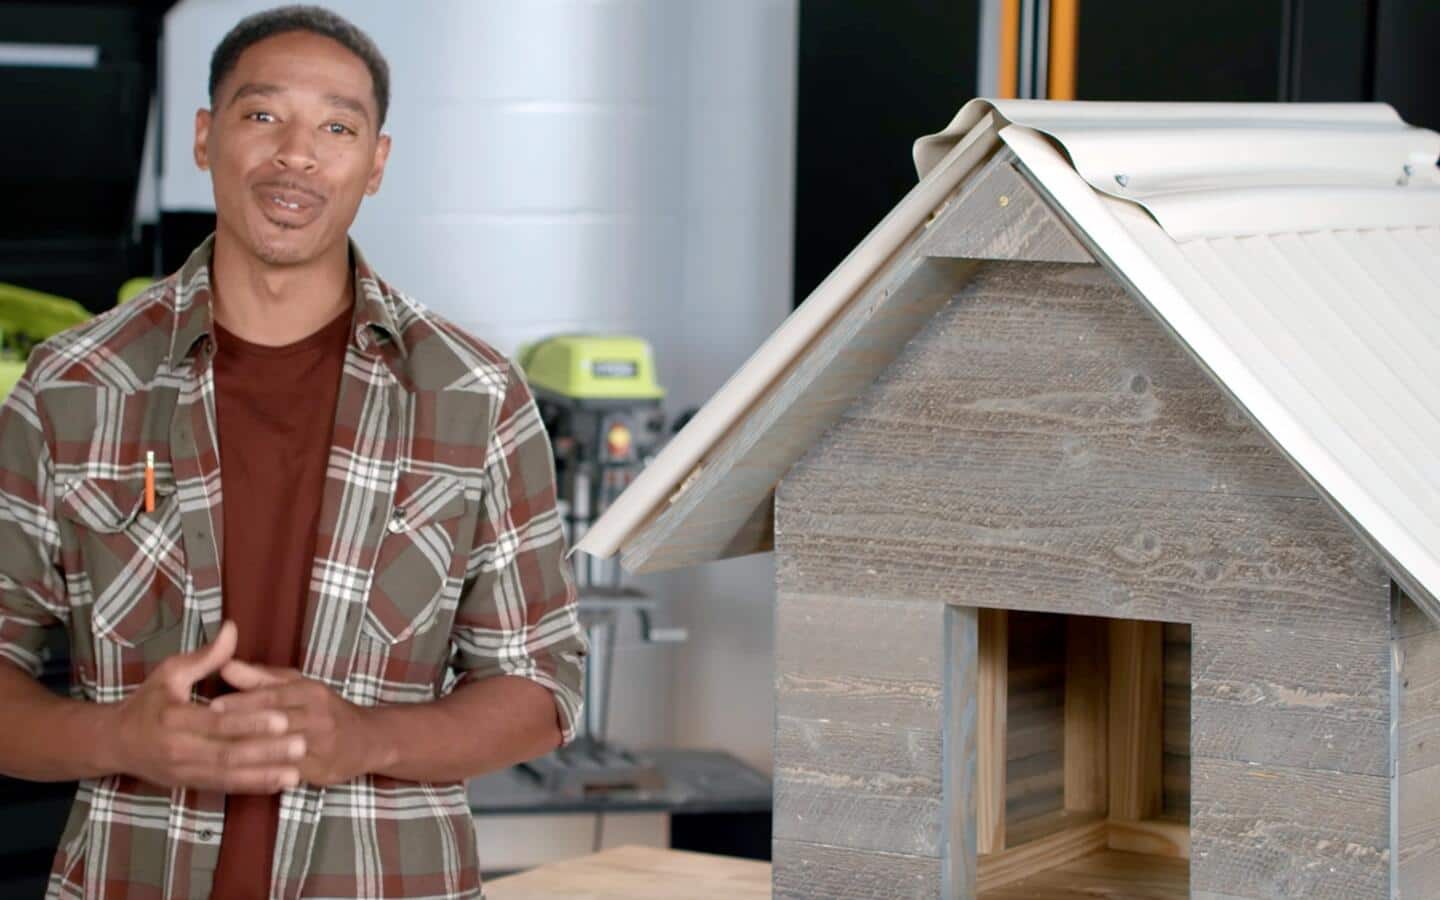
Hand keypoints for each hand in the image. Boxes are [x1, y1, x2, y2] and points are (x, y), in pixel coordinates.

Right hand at [111, 621, 305, 793]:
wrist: (115, 742)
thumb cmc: (147, 702)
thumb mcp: (170, 672)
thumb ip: (206, 656)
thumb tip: (233, 628)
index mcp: (172, 718)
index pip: (216, 722)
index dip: (250, 722)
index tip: (282, 717)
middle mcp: (176, 749)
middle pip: (226, 753)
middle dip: (266, 751)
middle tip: (302, 744)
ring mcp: (182, 771)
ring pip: (228, 776)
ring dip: (264, 775)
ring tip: (297, 772)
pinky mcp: (188, 784)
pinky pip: (223, 787)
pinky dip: (251, 786)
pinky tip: (278, 783)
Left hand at [213, 661, 386, 786]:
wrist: (367, 739)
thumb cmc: (325, 709)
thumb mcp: (299, 686)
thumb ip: (262, 679)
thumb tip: (226, 666)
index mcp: (311, 692)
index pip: (273, 695)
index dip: (243, 701)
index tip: (211, 706)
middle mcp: (318, 716)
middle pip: (275, 721)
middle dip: (240, 726)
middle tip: (205, 731)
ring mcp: (321, 745)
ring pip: (279, 748)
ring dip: (248, 752)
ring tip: (216, 754)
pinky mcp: (320, 770)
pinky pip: (286, 772)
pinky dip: (263, 773)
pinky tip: (240, 775)